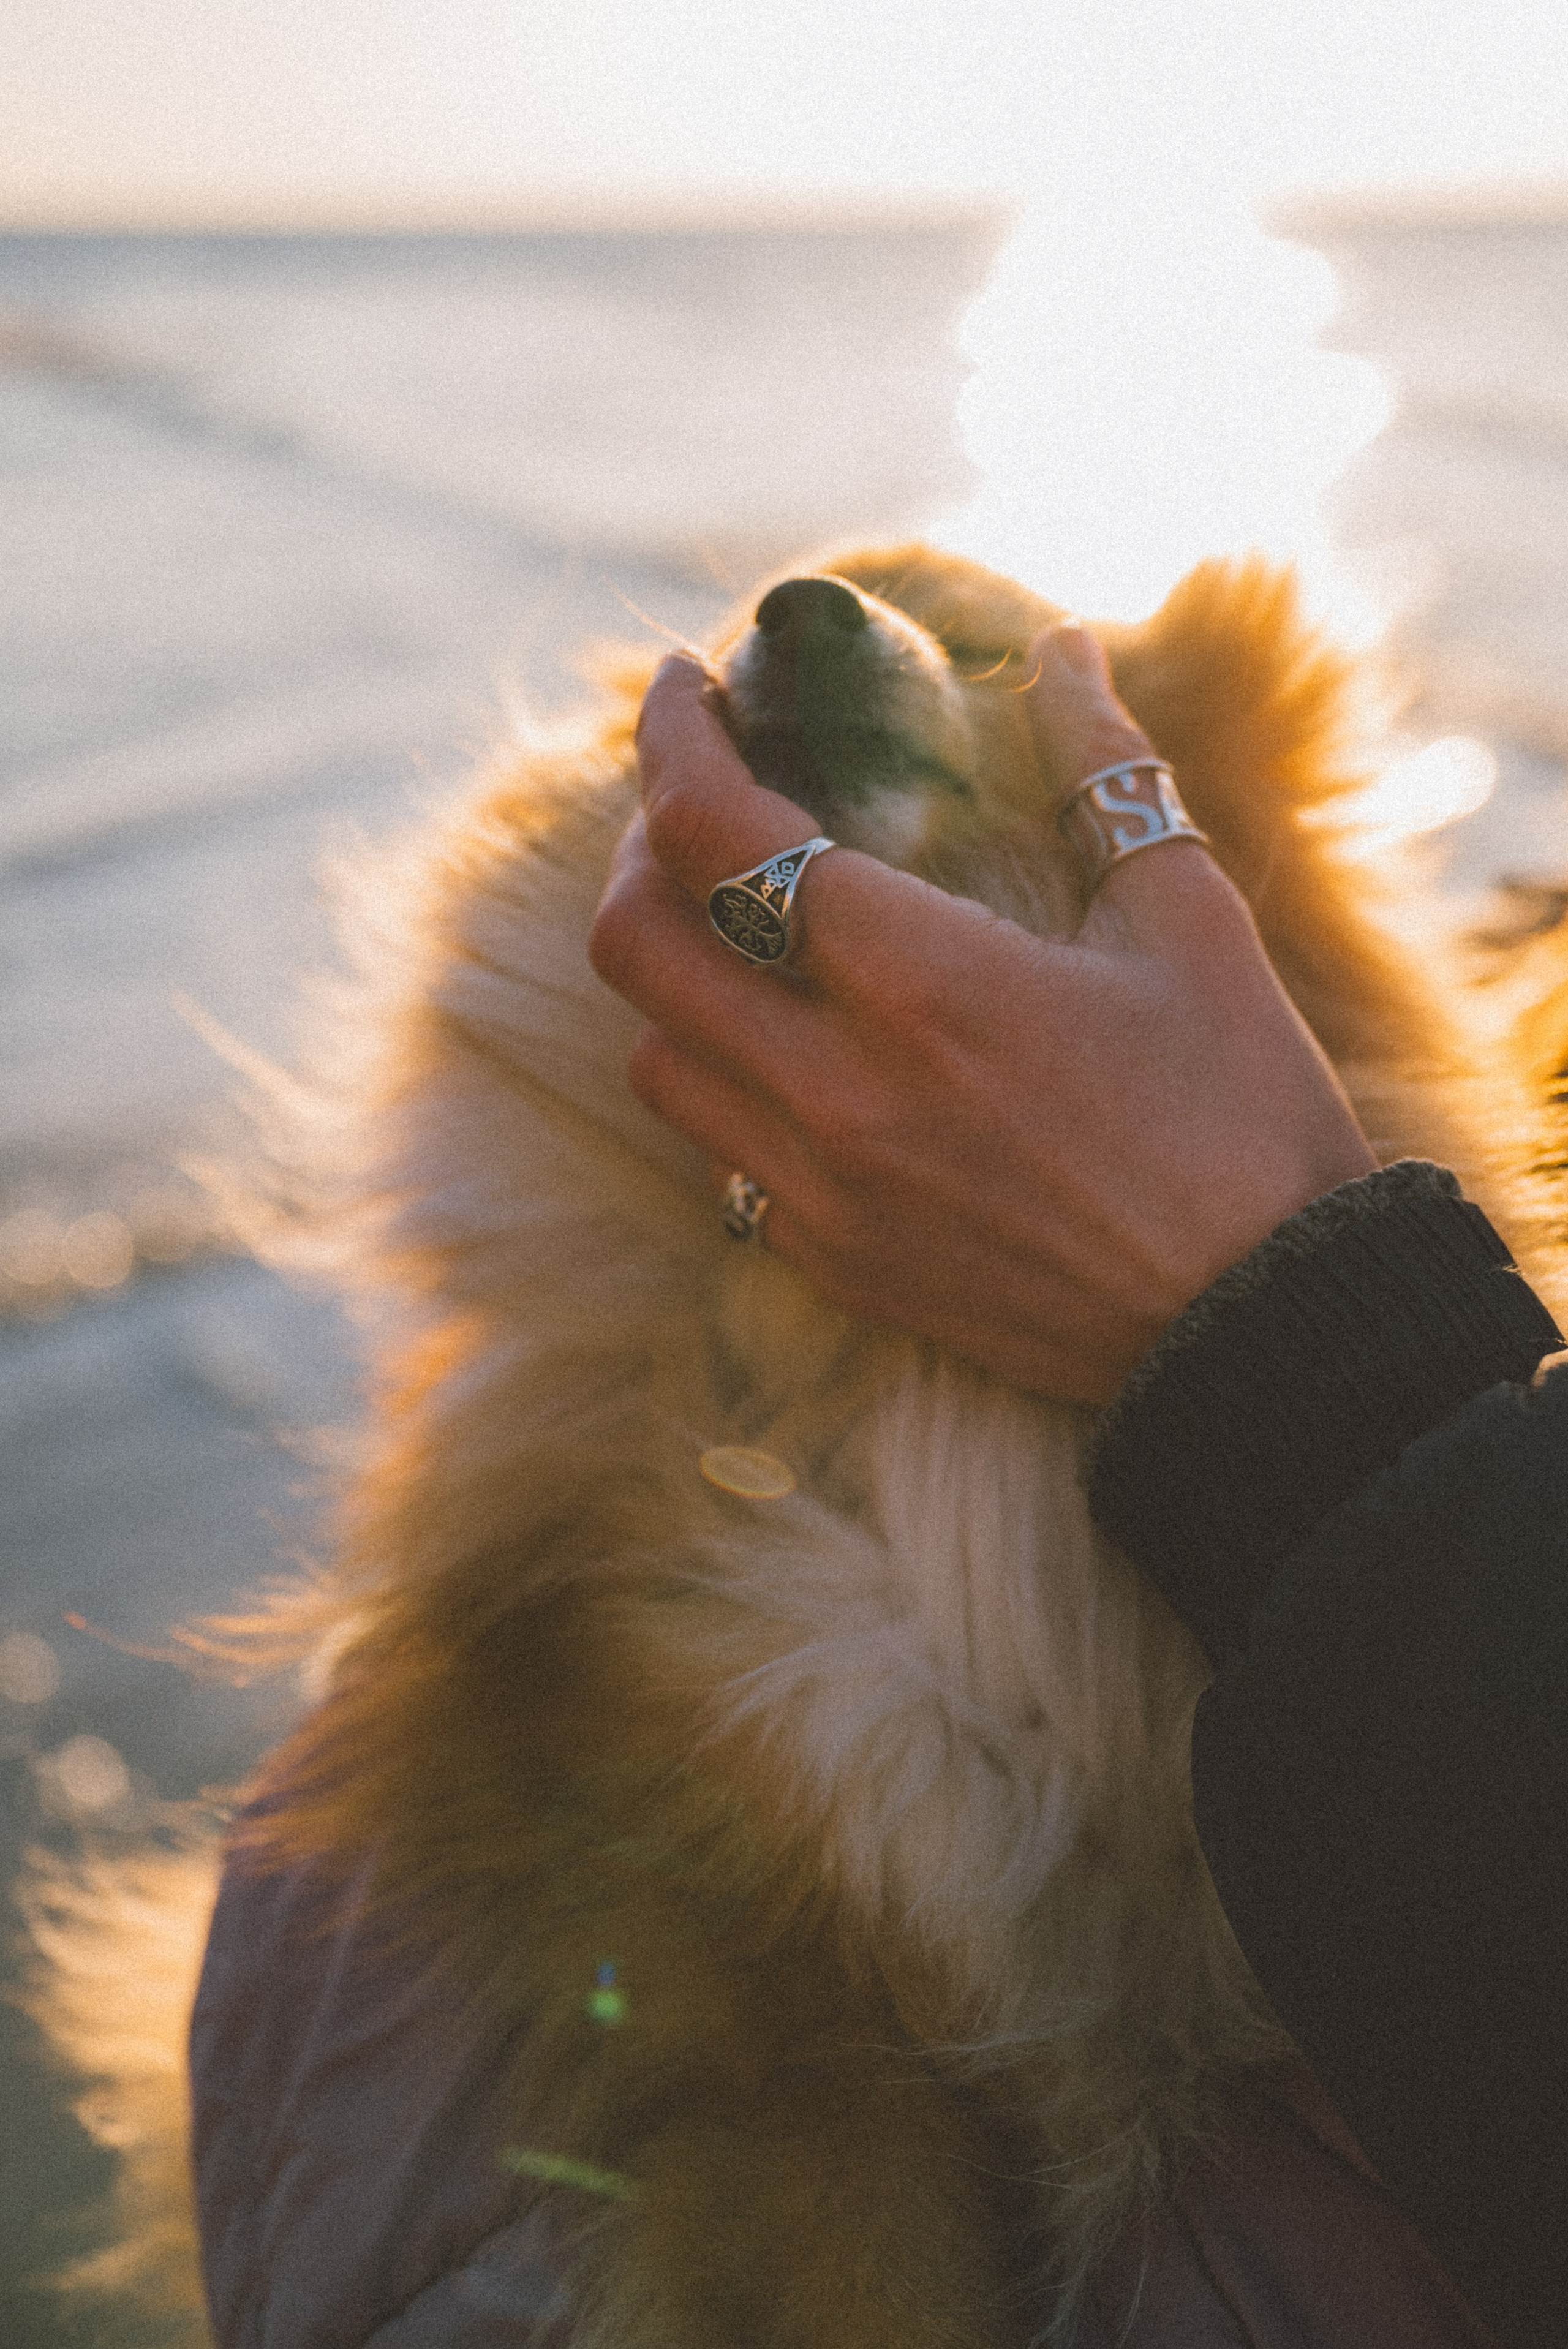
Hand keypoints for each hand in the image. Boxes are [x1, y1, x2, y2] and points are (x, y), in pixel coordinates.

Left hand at [588, 627, 1374, 1403]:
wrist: (1262, 1328)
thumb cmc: (1244, 1122)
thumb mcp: (1194, 927)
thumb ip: (1110, 777)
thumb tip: (1064, 656)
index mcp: (920, 980)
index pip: (717, 831)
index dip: (673, 738)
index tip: (685, 688)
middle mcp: (839, 1087)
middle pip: (637, 943)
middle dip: (641, 849)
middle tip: (698, 809)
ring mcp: (823, 1189)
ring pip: (654, 1057)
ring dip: (669, 976)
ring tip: (731, 931)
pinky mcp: (835, 1263)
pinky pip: (716, 1158)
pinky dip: (721, 1085)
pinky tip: (787, 1053)